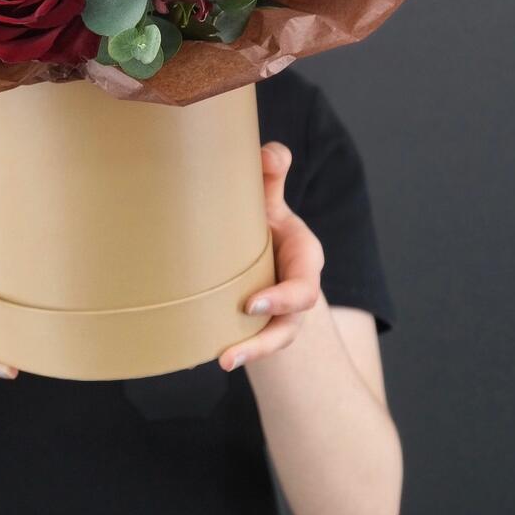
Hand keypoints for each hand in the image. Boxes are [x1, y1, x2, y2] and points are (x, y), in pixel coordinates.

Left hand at [219, 142, 324, 371]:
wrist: (265, 246)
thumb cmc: (265, 220)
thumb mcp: (270, 200)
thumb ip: (271, 177)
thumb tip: (271, 153)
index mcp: (304, 260)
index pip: (304, 285)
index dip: (283, 299)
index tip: (251, 304)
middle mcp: (295, 291)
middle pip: (291, 323)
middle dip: (266, 337)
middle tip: (232, 346)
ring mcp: (279, 312)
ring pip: (273, 340)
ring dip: (251, 352)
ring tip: (223, 360)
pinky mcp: (259, 322)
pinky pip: (254, 342)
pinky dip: (238, 350)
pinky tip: (210, 356)